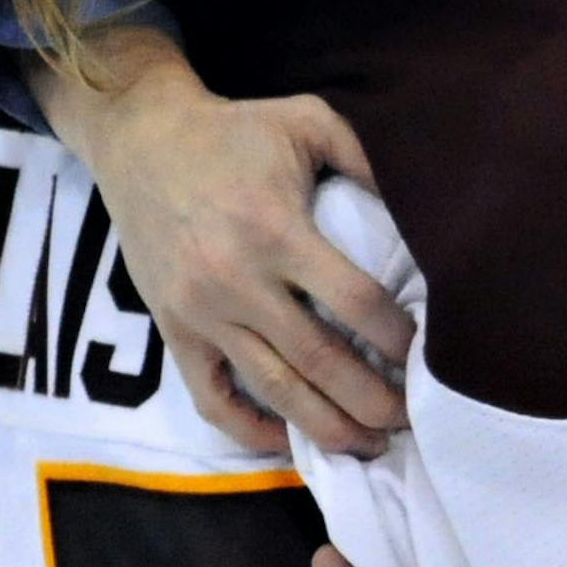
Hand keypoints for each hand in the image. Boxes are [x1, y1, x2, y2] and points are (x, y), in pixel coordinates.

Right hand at [35, 31, 414, 454]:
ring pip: (272, 390)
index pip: (354, 302)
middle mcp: (238, 281)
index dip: (396, 338)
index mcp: (278, 231)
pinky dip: (249, 429)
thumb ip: (366, 158)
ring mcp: (201, 313)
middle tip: (409, 420)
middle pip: (319, 361)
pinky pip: (212, 397)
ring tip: (367, 445)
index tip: (426, 355)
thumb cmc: (236, 131)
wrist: (140, 137)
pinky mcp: (172, 331)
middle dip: (371, 400)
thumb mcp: (309, 121)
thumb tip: (423, 207)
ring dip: (325, 427)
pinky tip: (288, 441)